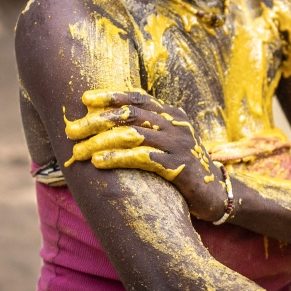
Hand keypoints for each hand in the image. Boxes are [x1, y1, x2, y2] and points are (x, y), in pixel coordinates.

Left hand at [64, 89, 227, 221]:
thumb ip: (148, 130)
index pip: (139, 97)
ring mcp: (179, 145)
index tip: (85, 99)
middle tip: (72, 130)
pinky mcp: (179, 167)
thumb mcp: (169, 142)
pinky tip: (99, 161)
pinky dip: (118, 157)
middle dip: (98, 121)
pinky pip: (143, 158)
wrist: (218, 195)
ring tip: (79, 151)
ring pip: (133, 135)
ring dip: (101, 142)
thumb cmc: (185, 168)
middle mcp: (176, 125)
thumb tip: (109, 123)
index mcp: (173, 115)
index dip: (112, 96)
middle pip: (131, 115)